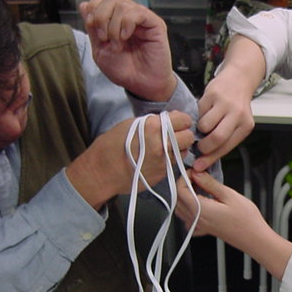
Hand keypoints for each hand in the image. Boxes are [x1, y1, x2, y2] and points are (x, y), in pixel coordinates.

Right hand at [66, 111, 193, 209]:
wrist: (102, 172)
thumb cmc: (111, 145)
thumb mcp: (130, 124)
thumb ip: (153, 121)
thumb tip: (171, 118)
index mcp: (153, 126)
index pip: (183, 119)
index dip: (181, 121)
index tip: (177, 123)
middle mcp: (162, 143)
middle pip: (189, 136)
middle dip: (184, 135)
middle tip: (175, 135)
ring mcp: (164, 160)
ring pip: (184, 151)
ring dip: (179, 148)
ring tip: (166, 147)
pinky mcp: (163, 173)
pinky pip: (176, 163)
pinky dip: (172, 159)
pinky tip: (160, 157)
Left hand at [79, 0, 175, 101]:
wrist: (141, 85)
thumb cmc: (125, 71)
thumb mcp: (100, 50)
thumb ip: (92, 28)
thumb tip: (84, 5)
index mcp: (116, 19)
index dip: (94, 8)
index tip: (95, 30)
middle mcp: (129, 16)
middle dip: (101, 17)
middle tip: (104, 38)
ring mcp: (142, 19)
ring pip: (122, 4)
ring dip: (113, 26)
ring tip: (117, 44)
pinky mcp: (155, 24)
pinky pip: (137, 12)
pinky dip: (126, 24)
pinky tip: (125, 37)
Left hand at [176, 171, 291, 278]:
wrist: (254, 238)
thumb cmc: (246, 220)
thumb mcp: (229, 195)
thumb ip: (210, 184)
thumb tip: (197, 174)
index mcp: (200, 209)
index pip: (180, 190)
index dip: (184, 177)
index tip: (195, 172)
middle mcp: (196, 219)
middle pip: (178, 199)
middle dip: (184, 185)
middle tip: (198, 177)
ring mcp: (199, 226)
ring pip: (181, 209)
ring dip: (186, 196)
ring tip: (200, 187)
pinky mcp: (204, 230)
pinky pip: (188, 219)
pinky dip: (189, 210)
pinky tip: (200, 204)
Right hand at [194, 70, 254, 170]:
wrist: (239, 79)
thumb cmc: (236, 106)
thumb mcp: (236, 124)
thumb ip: (224, 141)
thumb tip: (204, 161)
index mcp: (245, 126)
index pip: (226, 147)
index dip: (210, 159)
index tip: (199, 166)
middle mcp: (238, 114)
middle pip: (217, 138)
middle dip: (204, 147)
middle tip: (199, 146)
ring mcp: (225, 103)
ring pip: (205, 125)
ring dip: (200, 130)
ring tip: (205, 126)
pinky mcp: (213, 94)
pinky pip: (199, 112)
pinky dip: (199, 116)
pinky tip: (206, 111)